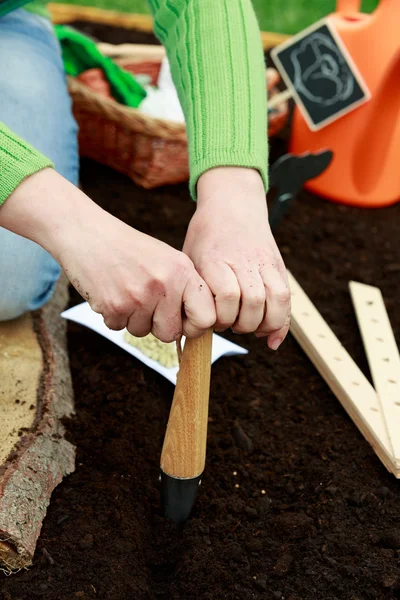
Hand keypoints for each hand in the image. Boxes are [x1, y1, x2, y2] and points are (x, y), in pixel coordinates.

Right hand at [1, 169, 215, 340]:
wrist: (87, 234)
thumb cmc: (128, 249)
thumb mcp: (167, 259)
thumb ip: (185, 288)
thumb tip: (200, 323)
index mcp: (183, 271)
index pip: (206, 318)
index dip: (194, 326)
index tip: (183, 321)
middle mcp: (165, 284)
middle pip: (171, 333)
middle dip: (158, 326)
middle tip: (146, 304)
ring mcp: (139, 297)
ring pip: (142, 332)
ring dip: (133, 319)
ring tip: (126, 290)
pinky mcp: (115, 306)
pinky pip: (119, 328)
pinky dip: (113, 315)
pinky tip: (111, 291)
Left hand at [184, 167, 289, 349]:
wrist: (233, 203)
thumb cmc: (206, 237)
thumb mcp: (191, 258)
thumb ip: (196, 292)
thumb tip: (198, 331)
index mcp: (217, 259)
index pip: (228, 296)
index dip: (221, 317)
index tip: (211, 320)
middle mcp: (244, 261)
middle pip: (254, 303)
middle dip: (242, 324)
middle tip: (231, 324)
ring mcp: (265, 263)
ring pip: (276, 302)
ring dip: (264, 325)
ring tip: (250, 328)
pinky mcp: (278, 266)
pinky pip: (287, 298)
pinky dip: (282, 322)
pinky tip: (271, 336)